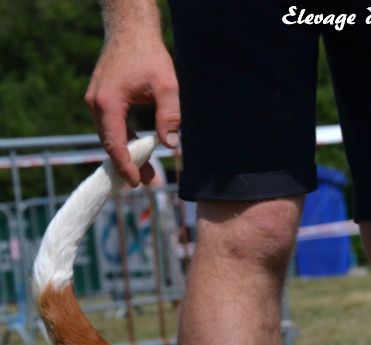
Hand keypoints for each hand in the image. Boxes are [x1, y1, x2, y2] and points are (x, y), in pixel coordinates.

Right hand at [86, 36, 179, 185]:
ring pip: (109, 136)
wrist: (131, 31)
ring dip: (125, 153)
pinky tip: (139, 150)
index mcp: (108, 103)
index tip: (136, 183)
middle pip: (109, 143)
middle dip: (127, 165)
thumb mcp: (167, 86)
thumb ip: (170, 115)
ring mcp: (95, 101)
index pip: (114, 143)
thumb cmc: (149, 56)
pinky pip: (110, 126)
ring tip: (145, 172)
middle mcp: (96, 104)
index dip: (125, 166)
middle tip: (147, 183)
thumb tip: (171, 145)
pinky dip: (123, 139)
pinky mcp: (101, 99)